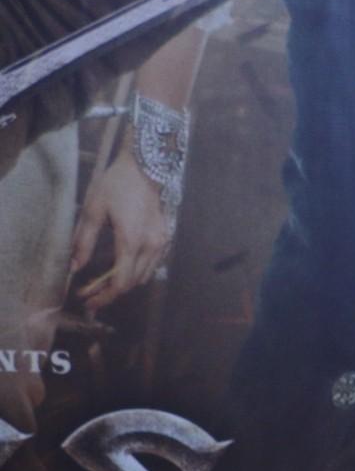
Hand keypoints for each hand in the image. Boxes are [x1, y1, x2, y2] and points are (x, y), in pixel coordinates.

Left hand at [69, 152, 175, 313]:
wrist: (145, 168)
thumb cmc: (116, 185)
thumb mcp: (92, 211)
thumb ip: (83, 241)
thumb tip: (74, 267)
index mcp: (131, 241)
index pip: (120, 281)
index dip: (104, 296)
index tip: (87, 302)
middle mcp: (150, 247)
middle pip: (132, 283)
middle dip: (110, 292)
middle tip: (89, 293)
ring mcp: (161, 243)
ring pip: (144, 276)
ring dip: (123, 282)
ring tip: (102, 282)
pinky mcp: (164, 239)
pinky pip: (152, 265)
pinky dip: (136, 272)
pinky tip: (121, 266)